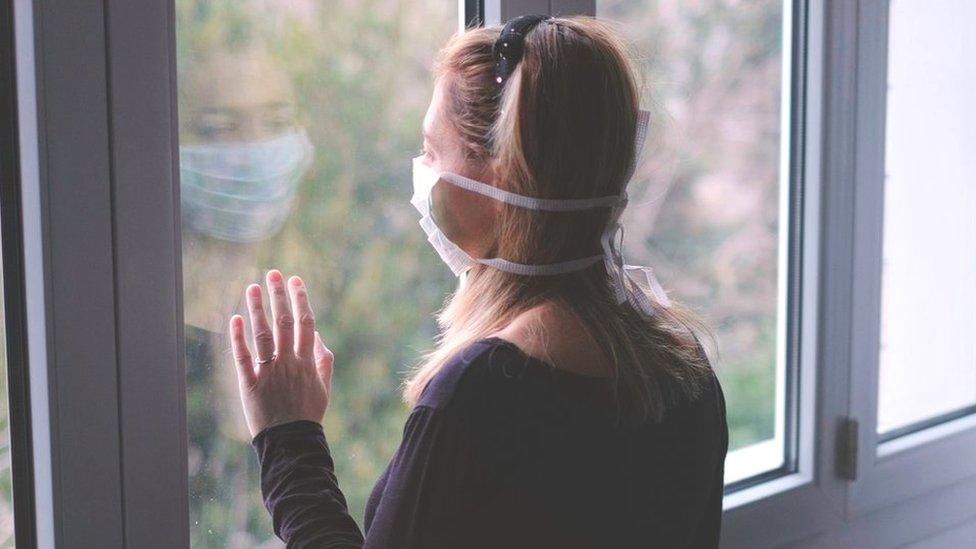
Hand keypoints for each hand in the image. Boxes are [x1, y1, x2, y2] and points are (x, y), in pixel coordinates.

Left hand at [229, 269, 334, 437]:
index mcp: (307, 362)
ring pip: (263, 335)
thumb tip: (317, 335)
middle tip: (273, 273)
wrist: (291, 442)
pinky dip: (238, 337)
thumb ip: (324, 360)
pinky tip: (235, 318)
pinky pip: (243, 358)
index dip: (301, 300)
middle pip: (284, 323)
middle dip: (278, 296)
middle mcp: (288, 363)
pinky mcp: (250, 385)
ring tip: (252, 287)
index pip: (306, 323)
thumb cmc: (308, 414)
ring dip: (257, 309)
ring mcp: (269, 373)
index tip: (295, 281)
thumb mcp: (324, 387)